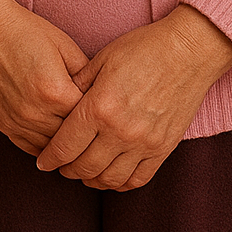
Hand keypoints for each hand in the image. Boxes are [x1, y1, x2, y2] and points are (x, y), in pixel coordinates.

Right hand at [0, 0, 88, 154]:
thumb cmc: (27, 32)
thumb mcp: (66, 46)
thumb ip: (87, 75)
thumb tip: (102, 96)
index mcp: (55, 91)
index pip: (88, 118)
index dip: (100, 114)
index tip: (106, 110)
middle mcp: (35, 112)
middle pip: (71, 138)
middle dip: (85, 132)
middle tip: (97, 127)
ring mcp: (16, 121)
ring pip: (52, 149)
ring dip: (65, 144)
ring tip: (79, 137)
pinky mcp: (3, 124)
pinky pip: (31, 148)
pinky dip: (46, 147)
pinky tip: (56, 139)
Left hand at [35, 5, 231, 190]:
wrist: (189, 51)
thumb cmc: (143, 48)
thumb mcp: (102, 59)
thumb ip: (78, 84)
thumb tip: (58, 104)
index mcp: (100, 107)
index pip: (65, 146)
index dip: (50, 158)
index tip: (43, 162)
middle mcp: (120, 130)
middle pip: (84, 167)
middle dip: (67, 169)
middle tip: (61, 166)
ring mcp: (144, 143)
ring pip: (109, 179)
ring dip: (91, 179)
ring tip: (84, 172)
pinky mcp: (163, 149)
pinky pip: (138, 179)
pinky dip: (120, 183)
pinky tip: (112, 175)